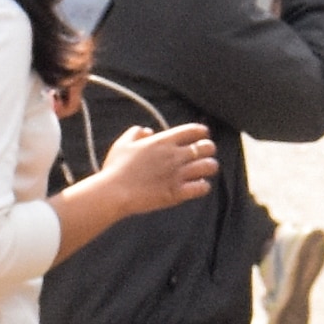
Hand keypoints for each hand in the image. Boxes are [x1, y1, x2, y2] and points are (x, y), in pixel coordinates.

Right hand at [76, 121, 218, 222]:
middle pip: (207, 147)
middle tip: (205, 154)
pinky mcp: (177, 192)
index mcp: (163, 141)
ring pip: (209, 166)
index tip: (203, 134)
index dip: (202, 131)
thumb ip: (136, 133)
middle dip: (209, 149)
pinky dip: (203, 186)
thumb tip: (148, 131)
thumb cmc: (116, 168)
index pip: (193, 130)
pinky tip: (198, 186)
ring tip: (204, 170)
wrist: (114, 192)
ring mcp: (178, 174)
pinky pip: (202, 188)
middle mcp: (175, 156)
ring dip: (209, 167)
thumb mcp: (123, 143)